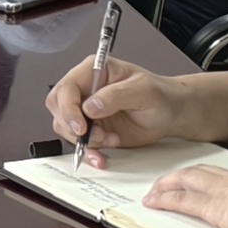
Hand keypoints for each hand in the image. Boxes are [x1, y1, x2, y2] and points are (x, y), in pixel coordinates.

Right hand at [48, 52, 183, 159]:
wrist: (169, 114)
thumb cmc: (159, 95)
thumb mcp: (142, 90)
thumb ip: (115, 96)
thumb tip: (89, 106)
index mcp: (94, 71)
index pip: (67, 87)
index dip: (68, 108)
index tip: (82, 126)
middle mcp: (86, 89)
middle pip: (58, 106)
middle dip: (72, 126)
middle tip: (95, 135)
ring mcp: (86, 110)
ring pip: (65, 126)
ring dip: (85, 140)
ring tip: (110, 140)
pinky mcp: (92, 128)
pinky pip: (78, 142)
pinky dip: (88, 152)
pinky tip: (101, 156)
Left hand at [140, 161, 227, 227]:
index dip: (215, 178)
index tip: (208, 182)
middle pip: (203, 172)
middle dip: (184, 176)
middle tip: (170, 180)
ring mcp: (224, 192)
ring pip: (187, 181)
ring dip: (168, 184)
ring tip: (155, 191)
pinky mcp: (215, 209)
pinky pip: (182, 201)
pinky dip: (165, 200)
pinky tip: (154, 203)